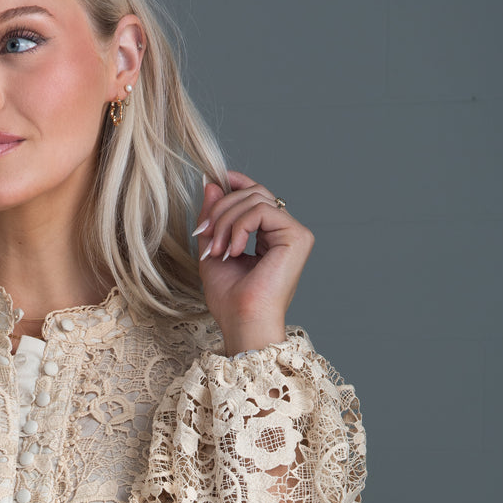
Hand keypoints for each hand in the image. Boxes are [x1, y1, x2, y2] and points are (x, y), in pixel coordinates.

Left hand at [194, 170, 314, 354]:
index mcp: (270, 236)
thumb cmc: (230, 299)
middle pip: (253, 193)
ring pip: (256, 198)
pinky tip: (233, 250)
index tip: (214, 180)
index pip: (257, 196)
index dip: (237, 182)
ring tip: (216, 250)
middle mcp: (285, 232)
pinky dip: (239, 227)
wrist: (242, 322)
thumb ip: (214, 217)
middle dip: (221, 209)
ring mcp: (294, 233)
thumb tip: (212, 182)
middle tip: (204, 235)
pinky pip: (261, 210)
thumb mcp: (212, 249)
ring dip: (226, 221)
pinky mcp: (297, 236)